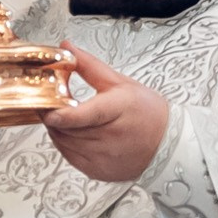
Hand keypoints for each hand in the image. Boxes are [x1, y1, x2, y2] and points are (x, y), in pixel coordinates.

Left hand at [42, 42, 169, 180]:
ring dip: (58, 129)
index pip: (86, 115)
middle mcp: (112, 137)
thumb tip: (66, 47)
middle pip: (69, 128)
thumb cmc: (147, 112)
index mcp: (119, 109)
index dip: (64, 115)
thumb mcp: (121, 83)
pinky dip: (64, 143)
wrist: (168, 144)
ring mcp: (104, 157)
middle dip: (54, 116)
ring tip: (64, 116)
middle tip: (49, 103)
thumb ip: (89, 66)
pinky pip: (69, 156)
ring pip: (65, 142)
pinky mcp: (98, 171)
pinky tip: (72, 133)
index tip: (48, 112)